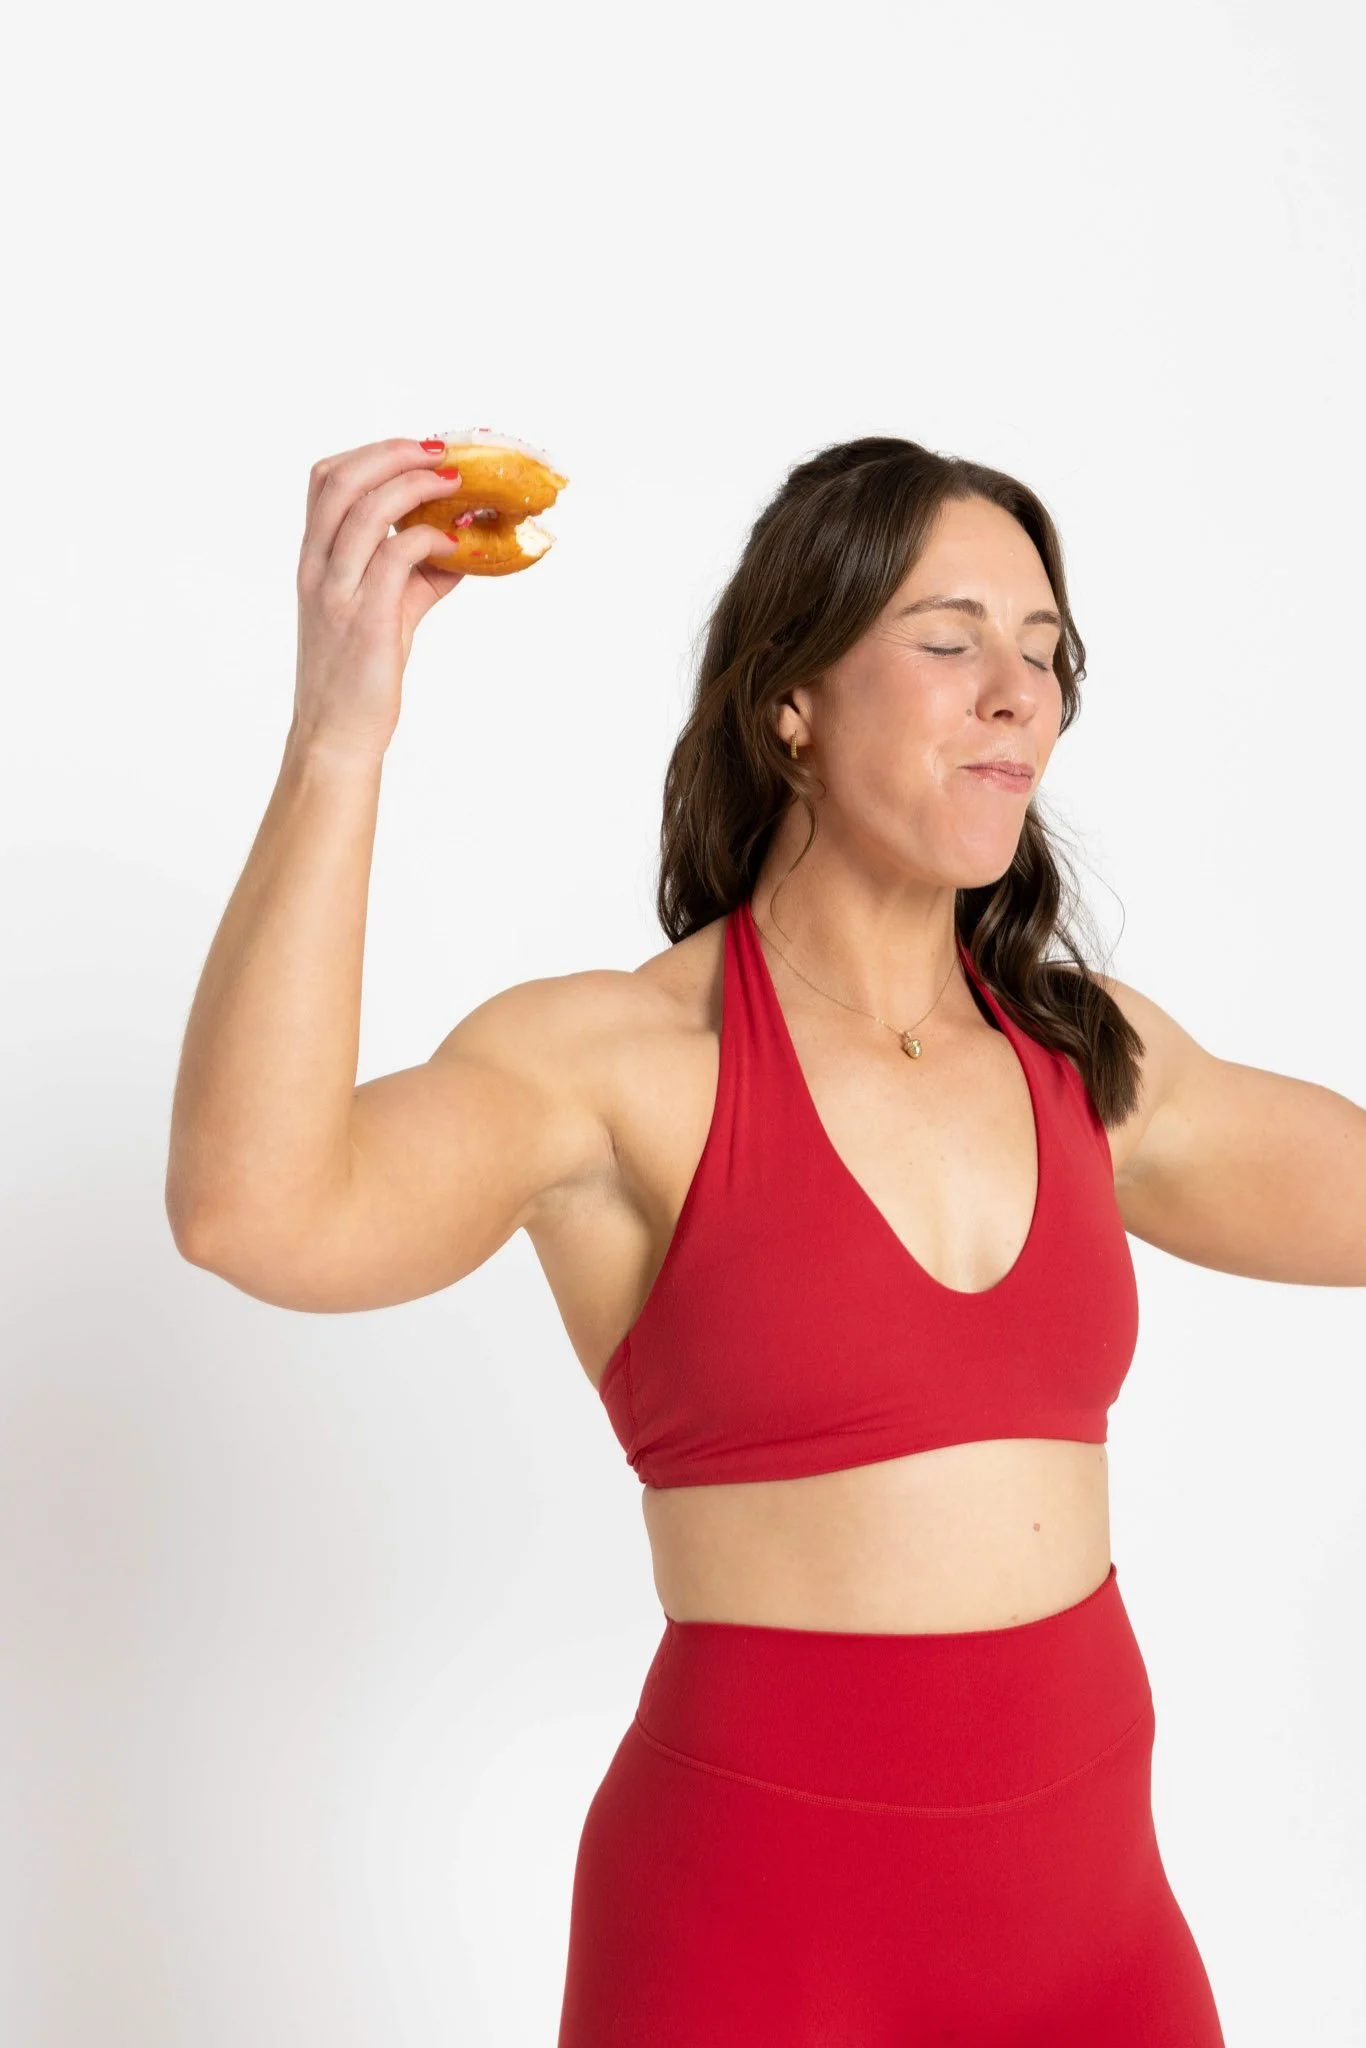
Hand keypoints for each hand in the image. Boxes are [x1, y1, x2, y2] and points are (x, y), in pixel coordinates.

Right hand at [291, 437, 465, 760]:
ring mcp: (336, 591)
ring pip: (365, 508)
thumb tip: (463, 545)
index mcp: (314, 559)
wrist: (337, 733)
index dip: (371, 453)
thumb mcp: (386, 613)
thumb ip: (417, 575)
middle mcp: (317, 568)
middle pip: (341, 479)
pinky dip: (427, 538)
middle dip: (393, 453)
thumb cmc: (358, 676)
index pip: (326, 480)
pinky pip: (395, 556)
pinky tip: (451, 544)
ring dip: (414, 484)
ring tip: (453, 483)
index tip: (416, 452)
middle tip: (440, 454)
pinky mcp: (365, 619)